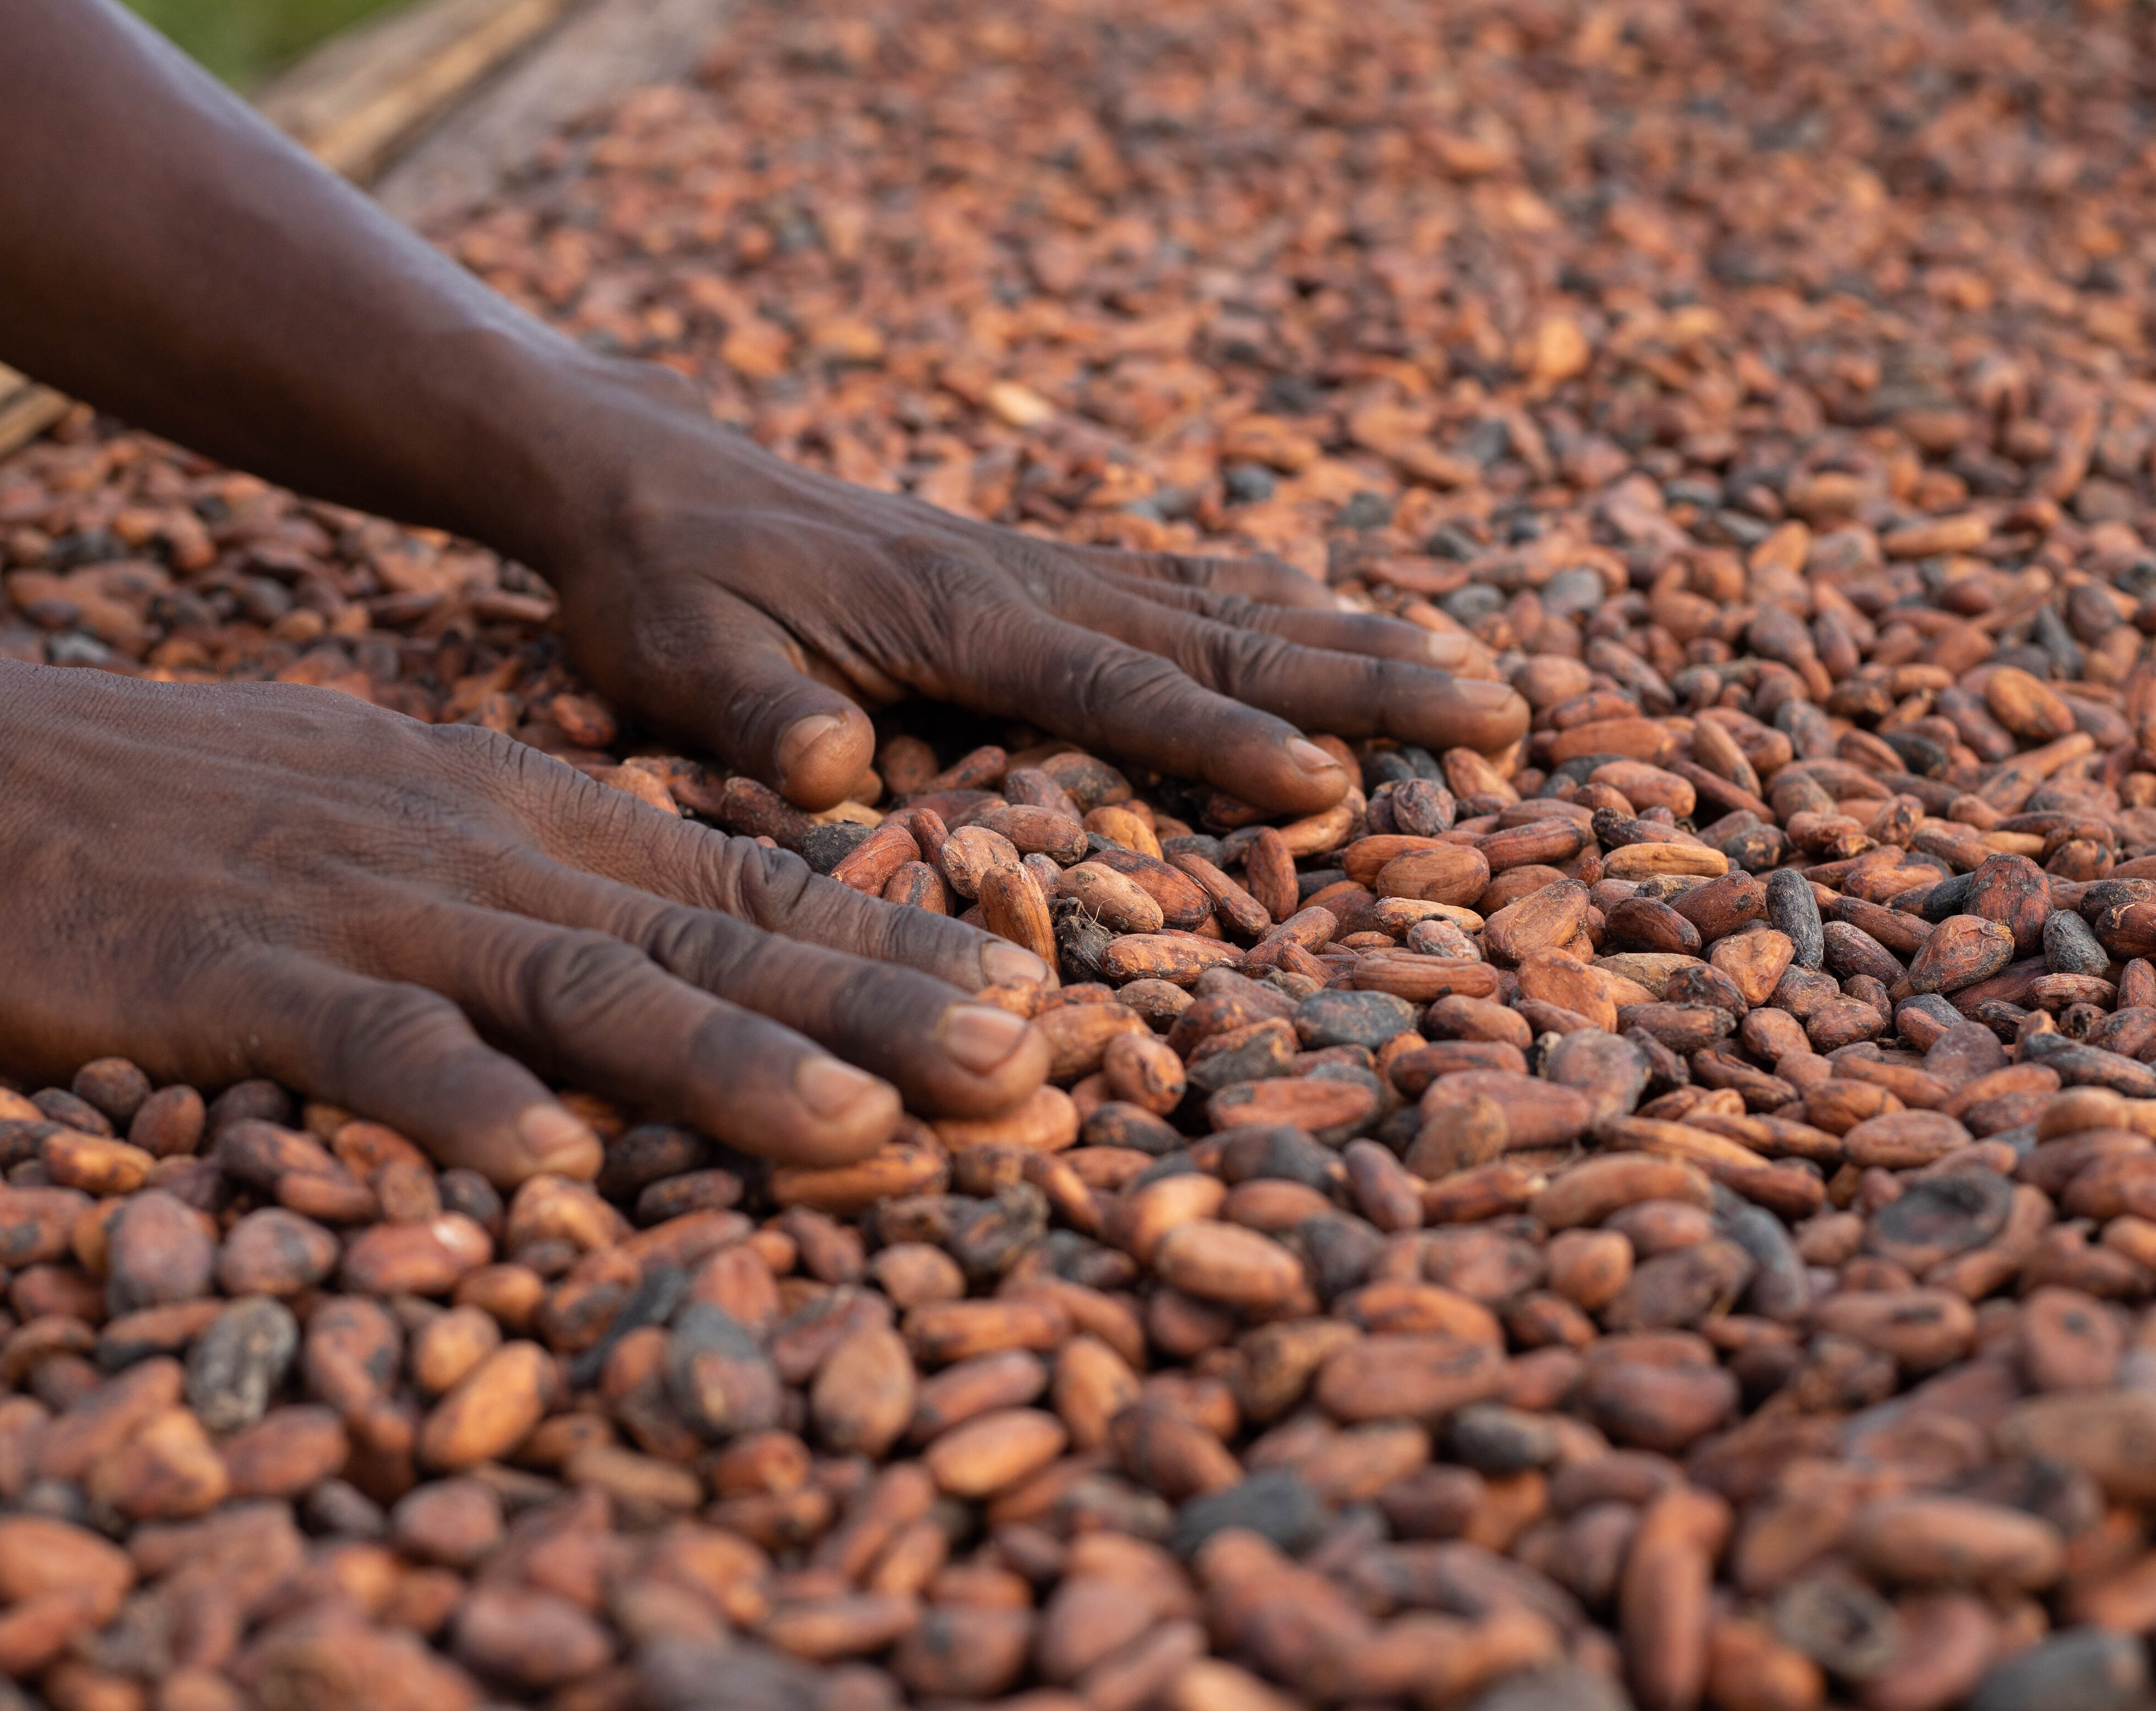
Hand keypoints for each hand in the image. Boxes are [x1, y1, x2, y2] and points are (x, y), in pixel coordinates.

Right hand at [0, 593, 1049, 1182]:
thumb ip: (555, 892)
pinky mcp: (239, 977)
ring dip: (726, 1063)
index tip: (1036, 999)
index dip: (898, 943)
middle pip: (713, 937)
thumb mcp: (418, 821)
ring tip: (859, 1129)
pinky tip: (549, 1168)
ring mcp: (367, 912)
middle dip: (877, 1009)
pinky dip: (461, 1102)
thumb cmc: (215, 810)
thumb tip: (705, 961)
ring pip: (582, 989)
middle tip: (1024, 1072)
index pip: (750, 883)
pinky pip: (367, 1045)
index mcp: (535, 821)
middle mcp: (485, 856)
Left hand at [541, 372, 1533, 812]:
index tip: (1335, 784)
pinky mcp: (1043, 573)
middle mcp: (1029, 582)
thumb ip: (748, 717)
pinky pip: (1190, 588)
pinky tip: (1349, 632)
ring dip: (1356, 644)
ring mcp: (1048, 568)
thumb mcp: (673, 657)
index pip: (1115, 686)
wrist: (652, 480)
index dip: (1222, 741)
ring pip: (1230, 605)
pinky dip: (1283, 611)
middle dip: (1367, 682)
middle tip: (1503, 719)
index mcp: (957, 619)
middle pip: (1224, 636)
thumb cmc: (663, 587)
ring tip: (1479, 678)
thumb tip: (824, 779)